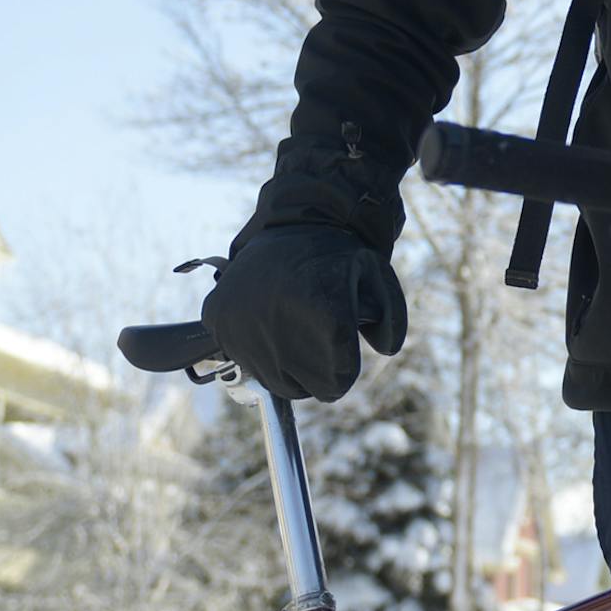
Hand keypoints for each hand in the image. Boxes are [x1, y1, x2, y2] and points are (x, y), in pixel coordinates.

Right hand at [201, 227, 406, 400]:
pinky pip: (242, 360)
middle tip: (320, 340)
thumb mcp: (377, 279)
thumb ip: (393, 321)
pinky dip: (258, 351)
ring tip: (296, 333)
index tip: (343, 350)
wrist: (293, 224)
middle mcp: (277, 319)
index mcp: (322, 310)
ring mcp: (242, 321)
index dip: (346, 369)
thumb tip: (385, 350)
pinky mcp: (218, 319)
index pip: (338, 379)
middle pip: (307, 387)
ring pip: (276, 381)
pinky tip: (269, 324)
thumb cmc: (338, 257)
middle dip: (322, 372)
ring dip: (290, 368)